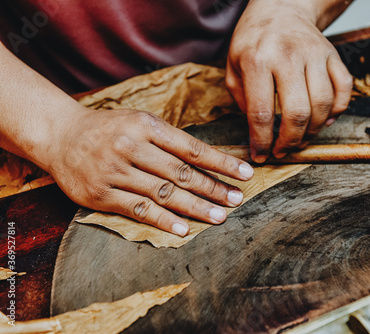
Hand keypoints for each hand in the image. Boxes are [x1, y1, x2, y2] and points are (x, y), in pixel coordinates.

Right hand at [49, 108, 253, 235]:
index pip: (192, 148)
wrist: (60, 135)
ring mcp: (115, 171)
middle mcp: (131, 146)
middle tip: (237, 200)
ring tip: (219, 216)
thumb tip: (208, 161)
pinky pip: (137, 210)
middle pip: (181, 173)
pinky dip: (162, 220)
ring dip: (195, 207)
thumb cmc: (108, 128)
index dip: (222, 162)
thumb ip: (169, 139)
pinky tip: (184, 228)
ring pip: (163, 193)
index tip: (246, 174)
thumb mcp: (138, 121)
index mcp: (145, 125)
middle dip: (213, 188)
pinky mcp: (101, 194)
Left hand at [226, 0, 352, 162]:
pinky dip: (337, 111)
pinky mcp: (333, 55)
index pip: (261, 113)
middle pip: (297, 113)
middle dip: (290, 142)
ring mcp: (315, 54)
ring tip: (300, 139)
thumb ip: (241, 99)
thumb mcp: (233, 66)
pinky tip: (324, 120)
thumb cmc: (253, 40)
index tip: (261, 155)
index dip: (262, 141)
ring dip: (313, 131)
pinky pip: (343, 90)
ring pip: (323, 105)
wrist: (280, 7)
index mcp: (257, 60)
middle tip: (283, 151)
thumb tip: (258, 133)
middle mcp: (288, 56)